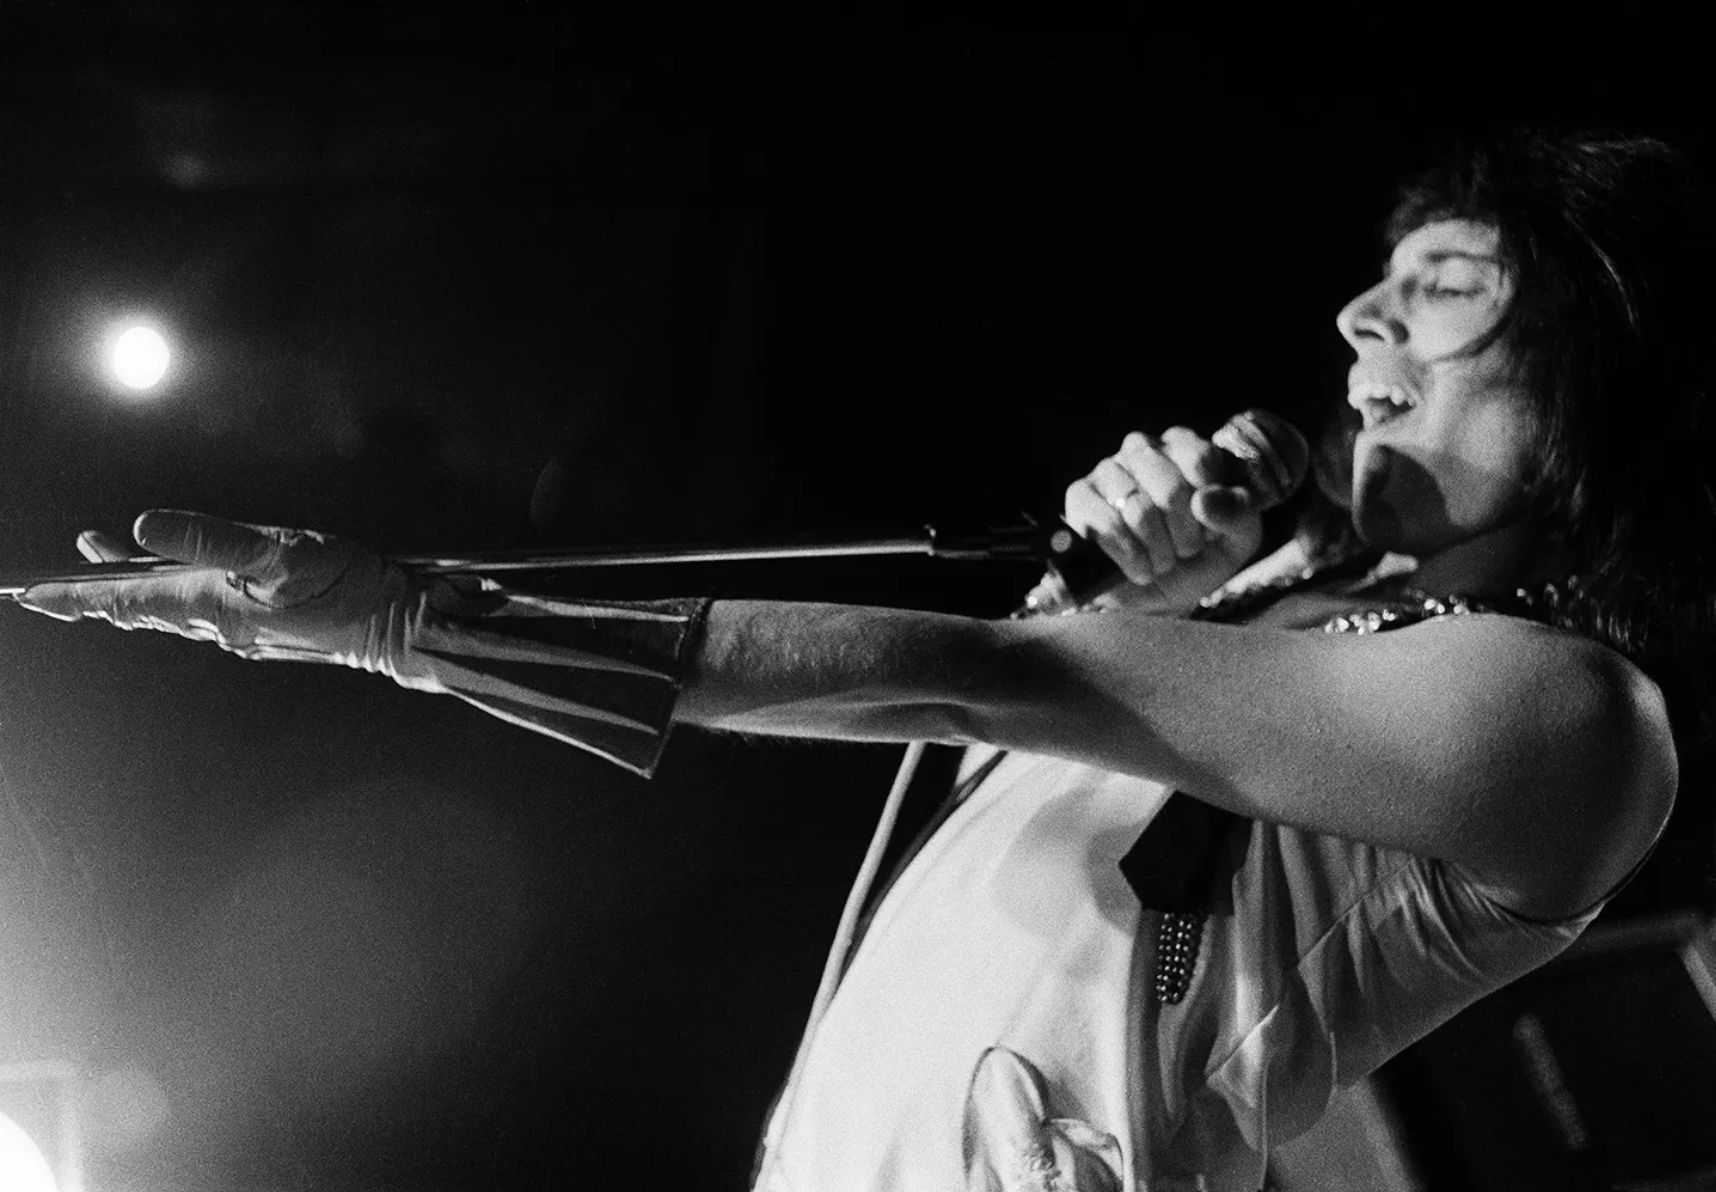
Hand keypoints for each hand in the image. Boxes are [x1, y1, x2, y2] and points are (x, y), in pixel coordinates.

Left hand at [17, 510, 438, 681]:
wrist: (398, 628)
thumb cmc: (345, 588)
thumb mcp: (279, 551)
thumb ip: (210, 538)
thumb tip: (142, 528)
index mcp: (210, 603)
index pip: (123, 601)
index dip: (72, 596)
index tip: (29, 596)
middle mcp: (218, 621)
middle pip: (139, 607)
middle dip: (95, 592)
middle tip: (52, 583)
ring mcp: (243, 628)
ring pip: (170, 608)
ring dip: (134, 588)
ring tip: (107, 560)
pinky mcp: (267, 626)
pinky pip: (204, 611)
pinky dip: (178, 593)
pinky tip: (190, 582)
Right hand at [1062, 426, 1263, 612]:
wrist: (1160, 594)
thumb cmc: (1201, 556)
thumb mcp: (1238, 538)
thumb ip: (1238, 514)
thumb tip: (1205, 502)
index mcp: (1184, 446)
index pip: (1199, 459)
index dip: (1208, 507)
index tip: (1211, 530)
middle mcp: (1142, 449)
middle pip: (1170, 487)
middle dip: (1184, 534)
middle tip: (1185, 550)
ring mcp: (1107, 470)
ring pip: (1138, 509)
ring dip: (1158, 551)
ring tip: (1162, 562)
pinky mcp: (1079, 498)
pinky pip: (1105, 524)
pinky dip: (1130, 556)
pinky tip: (1139, 568)